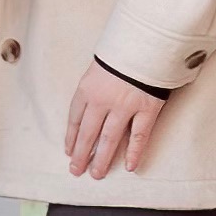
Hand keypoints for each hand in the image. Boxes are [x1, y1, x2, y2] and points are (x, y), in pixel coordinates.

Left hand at [63, 61, 164, 180]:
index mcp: (87, 89)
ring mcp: (125, 106)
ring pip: (109, 139)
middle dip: (81, 154)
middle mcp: (102, 100)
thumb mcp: (98, 66)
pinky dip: (133, 152)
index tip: (69, 151)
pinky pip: (138, 136)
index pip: (75, 119)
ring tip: (96, 174)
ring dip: (101, 159)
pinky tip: (128, 167)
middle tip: (76, 170)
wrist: (145, 41)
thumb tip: (91, 106)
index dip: (72, 137)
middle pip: (88, 133)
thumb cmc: (121, 51)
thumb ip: (94, 87)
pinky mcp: (146, 109)